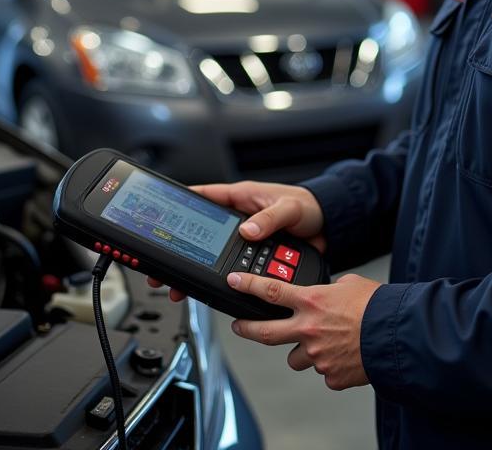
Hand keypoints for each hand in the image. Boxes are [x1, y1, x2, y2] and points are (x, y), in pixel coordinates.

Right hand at [147, 181, 324, 301]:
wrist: (329, 227)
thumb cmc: (309, 206)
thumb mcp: (290, 208)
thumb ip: (270, 218)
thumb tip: (248, 230)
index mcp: (242, 198)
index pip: (205, 197)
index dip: (183, 204)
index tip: (162, 215)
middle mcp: (240, 220)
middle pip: (202, 235)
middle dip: (180, 251)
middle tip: (163, 270)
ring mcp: (246, 240)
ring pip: (215, 257)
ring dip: (198, 274)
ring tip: (180, 289)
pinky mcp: (255, 258)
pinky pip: (235, 271)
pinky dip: (224, 284)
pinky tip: (212, 295)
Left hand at [228, 270, 379, 389]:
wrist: (397, 335)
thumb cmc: (378, 307)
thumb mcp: (350, 284)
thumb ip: (331, 290)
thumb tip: (329, 293)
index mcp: (312, 301)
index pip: (270, 291)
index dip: (248, 285)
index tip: (234, 281)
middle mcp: (309, 329)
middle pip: (265, 332)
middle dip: (245, 328)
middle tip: (237, 326)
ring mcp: (317, 355)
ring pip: (296, 357)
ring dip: (303, 351)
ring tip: (323, 343)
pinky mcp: (331, 376)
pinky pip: (323, 372)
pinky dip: (330, 365)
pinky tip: (345, 355)